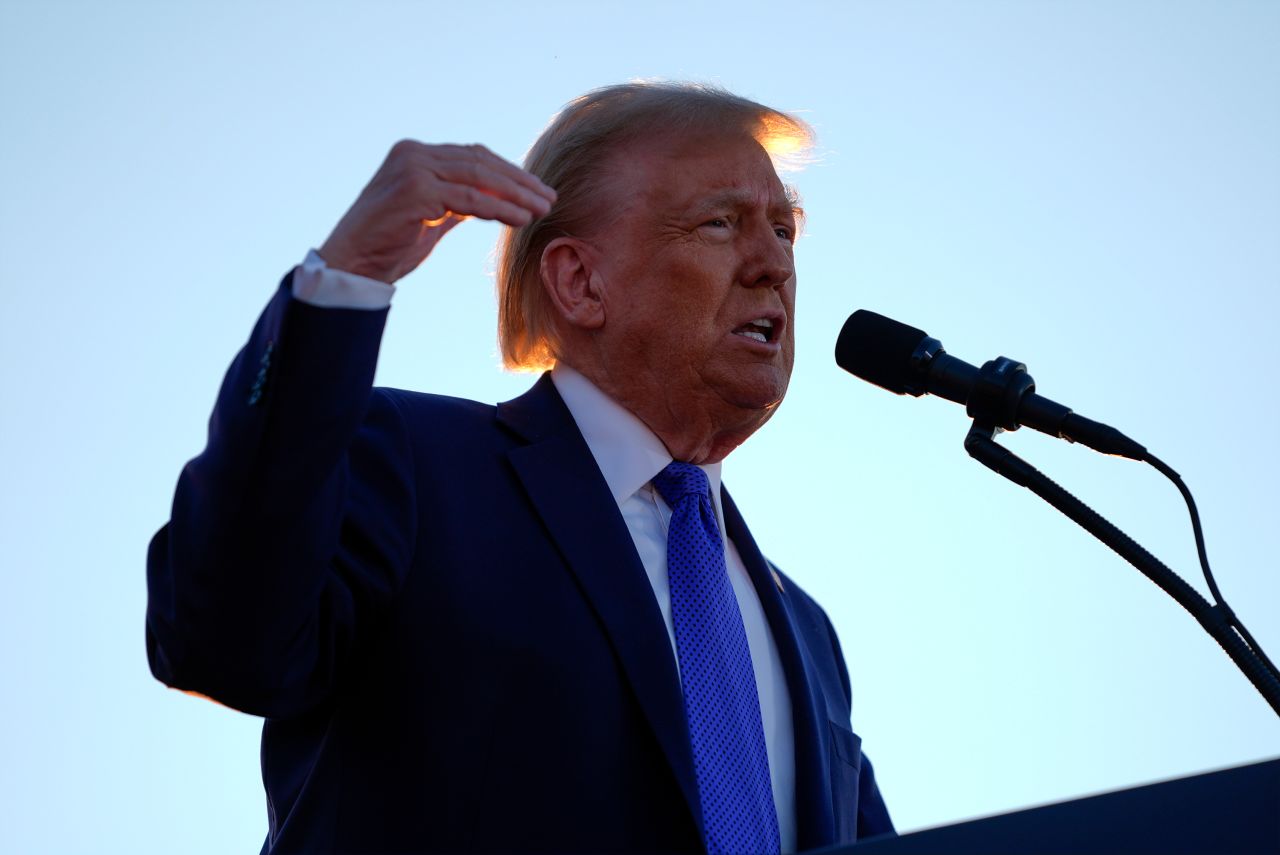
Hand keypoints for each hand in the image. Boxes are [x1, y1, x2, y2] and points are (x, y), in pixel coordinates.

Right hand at [318, 140, 555, 284]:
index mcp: (414, 154)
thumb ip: (455, 201)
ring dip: (516, 194)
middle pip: (480, 162)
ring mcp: (413, 169)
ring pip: (478, 177)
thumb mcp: (430, 216)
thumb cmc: (389, 246)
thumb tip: (491, 198)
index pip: (472, 156)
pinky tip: (521, 219)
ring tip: (542, 209)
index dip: (507, 172)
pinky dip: (500, 208)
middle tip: (549, 197)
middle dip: (519, 181)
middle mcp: (413, 153)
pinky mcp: (416, 191)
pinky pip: (469, 199)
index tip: (535, 189)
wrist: (353, 265)